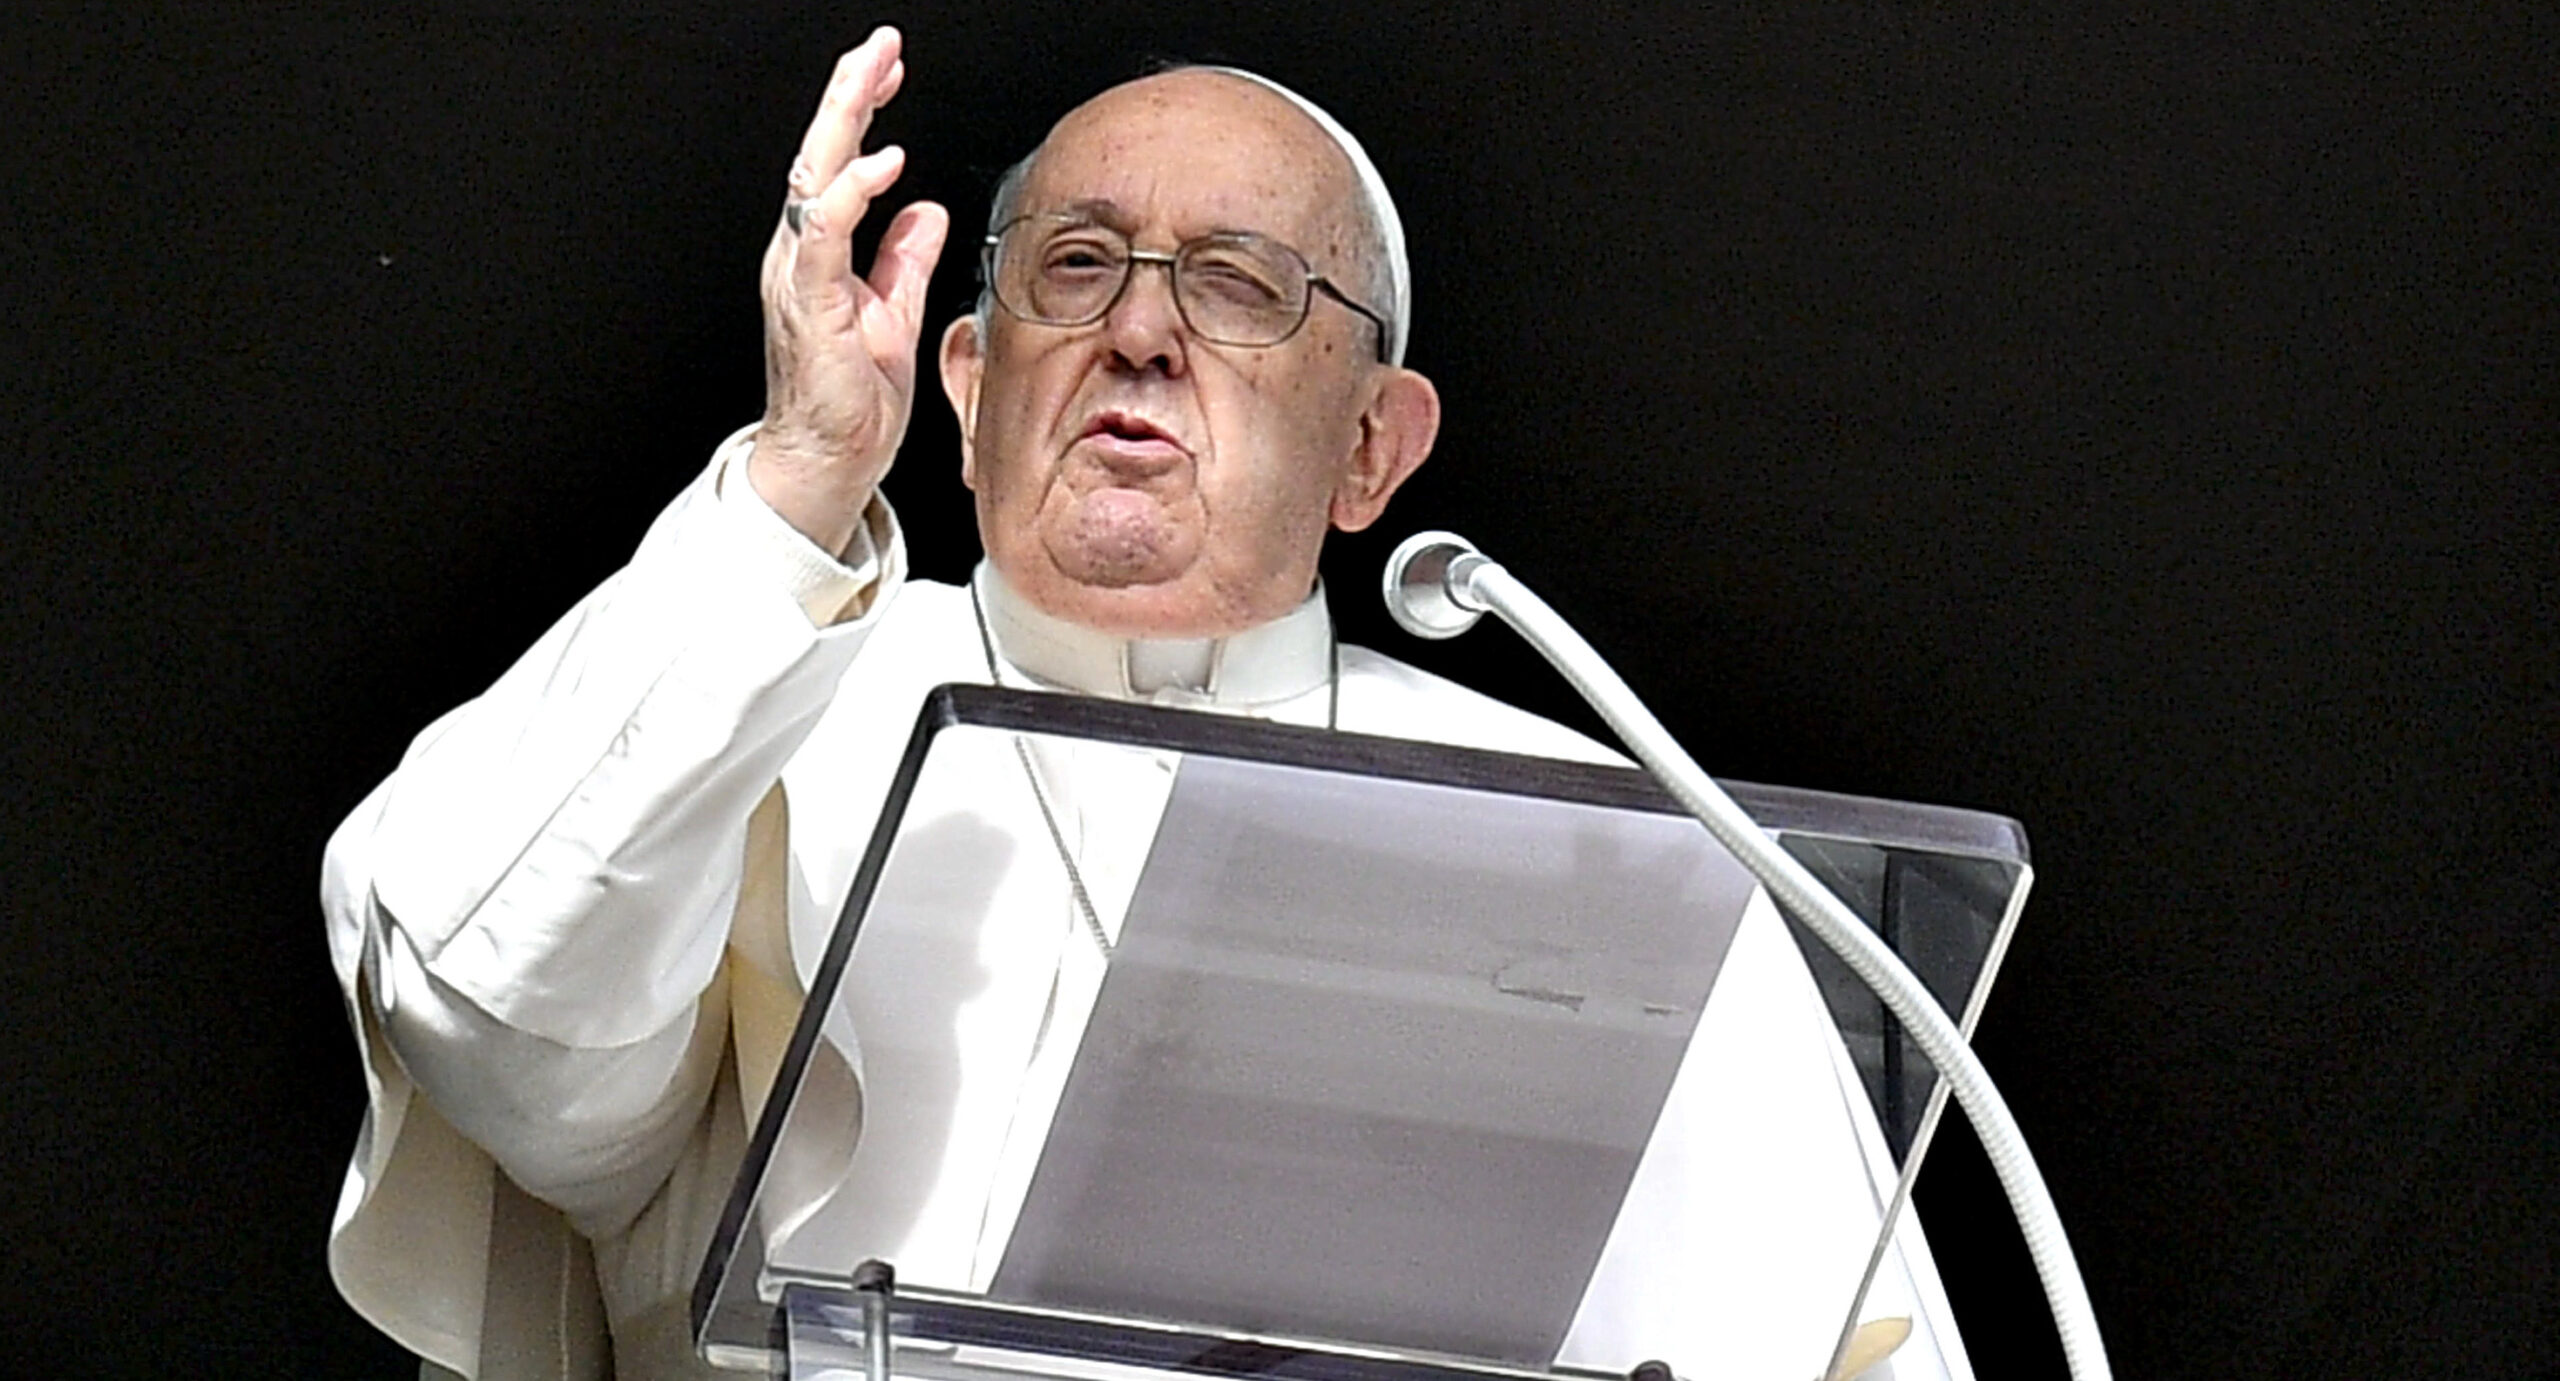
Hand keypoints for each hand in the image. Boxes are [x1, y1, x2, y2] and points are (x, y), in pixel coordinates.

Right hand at [747, 27, 950, 554]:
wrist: (828, 462)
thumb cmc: (853, 400)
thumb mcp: (894, 313)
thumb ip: (903, 260)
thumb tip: (925, 210)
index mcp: (819, 252)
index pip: (838, 163)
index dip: (862, 112)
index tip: (891, 71)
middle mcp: (800, 252)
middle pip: (820, 152)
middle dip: (849, 91)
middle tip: (880, 45)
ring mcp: (799, 274)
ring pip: (815, 174)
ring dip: (846, 119)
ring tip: (875, 73)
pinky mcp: (809, 302)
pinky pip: (824, 232)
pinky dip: (853, 192)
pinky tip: (886, 164)